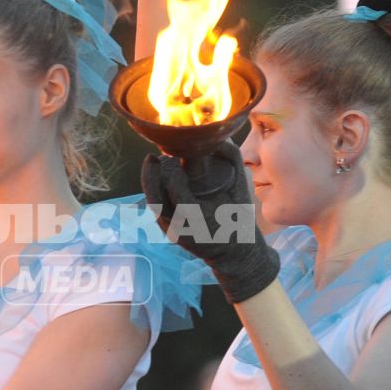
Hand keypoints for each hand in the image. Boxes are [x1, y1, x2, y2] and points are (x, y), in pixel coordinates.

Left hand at [142, 146, 279, 303]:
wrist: (236, 253)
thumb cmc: (239, 221)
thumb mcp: (241, 189)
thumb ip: (233, 159)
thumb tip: (221, 136)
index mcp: (203, 219)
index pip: (178, 195)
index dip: (172, 174)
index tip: (172, 157)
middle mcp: (183, 229)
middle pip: (157, 201)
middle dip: (151, 177)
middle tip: (153, 157)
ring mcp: (173, 232)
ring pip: (153, 205)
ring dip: (150, 184)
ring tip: (152, 164)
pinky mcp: (169, 232)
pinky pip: (157, 210)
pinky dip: (154, 192)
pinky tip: (156, 178)